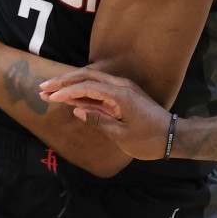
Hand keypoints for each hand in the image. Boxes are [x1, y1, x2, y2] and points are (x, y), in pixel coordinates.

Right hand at [39, 69, 173, 159]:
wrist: (173, 137)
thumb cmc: (149, 140)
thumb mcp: (121, 136)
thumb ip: (98, 121)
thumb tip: (77, 110)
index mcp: (120, 95)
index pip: (88, 86)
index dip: (67, 91)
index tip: (49, 97)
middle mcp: (121, 86)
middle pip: (87, 77)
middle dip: (64, 82)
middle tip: (43, 88)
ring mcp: (122, 90)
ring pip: (92, 81)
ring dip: (71, 86)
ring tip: (49, 92)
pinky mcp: (123, 96)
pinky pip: (99, 91)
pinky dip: (83, 94)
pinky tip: (68, 98)